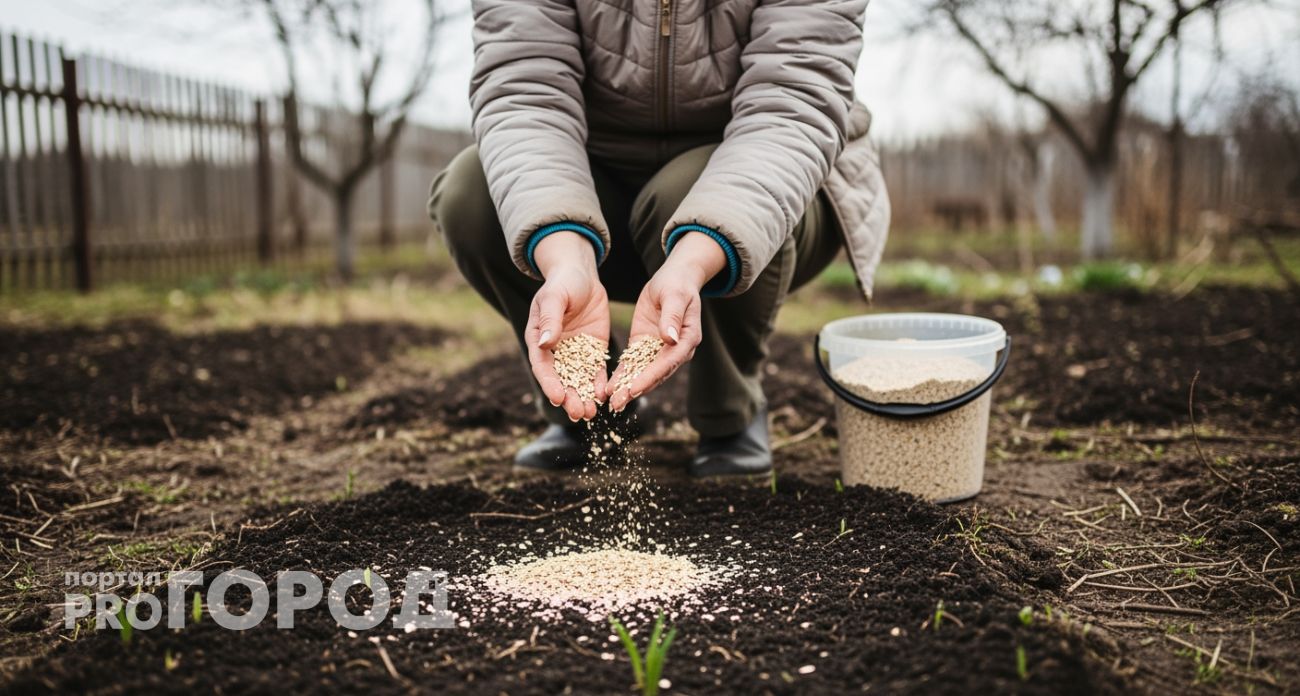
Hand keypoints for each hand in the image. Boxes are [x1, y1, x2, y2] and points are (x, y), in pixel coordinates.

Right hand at [525, 232, 610, 420]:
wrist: (581, 275)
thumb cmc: (562, 283)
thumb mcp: (554, 298)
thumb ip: (550, 320)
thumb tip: (545, 343)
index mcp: (539, 339)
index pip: (543, 366)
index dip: (549, 383)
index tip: (557, 397)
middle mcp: (555, 351)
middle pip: (561, 379)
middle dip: (569, 397)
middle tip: (578, 414)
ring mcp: (575, 352)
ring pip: (578, 380)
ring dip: (583, 397)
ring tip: (591, 414)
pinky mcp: (593, 350)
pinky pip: (596, 371)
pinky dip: (599, 384)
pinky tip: (605, 397)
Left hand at [604, 232, 726, 410]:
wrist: (674, 278)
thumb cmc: (677, 284)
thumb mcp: (674, 296)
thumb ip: (672, 317)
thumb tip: (670, 339)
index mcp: (687, 339)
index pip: (668, 362)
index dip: (651, 376)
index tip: (634, 388)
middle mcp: (675, 350)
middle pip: (656, 374)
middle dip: (637, 389)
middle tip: (618, 403)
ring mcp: (659, 349)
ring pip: (643, 373)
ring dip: (628, 387)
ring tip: (612, 402)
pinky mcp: (645, 345)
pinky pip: (633, 363)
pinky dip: (622, 375)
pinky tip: (608, 388)